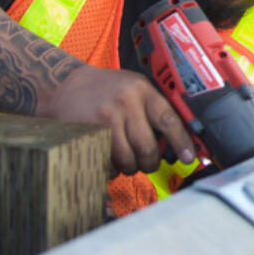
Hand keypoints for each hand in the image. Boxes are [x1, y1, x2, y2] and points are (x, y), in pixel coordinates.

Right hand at [43, 64, 195, 175]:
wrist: (64, 85)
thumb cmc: (106, 89)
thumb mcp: (135, 87)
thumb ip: (155, 108)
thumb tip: (176, 141)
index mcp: (142, 90)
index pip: (169, 120)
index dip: (181, 142)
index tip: (189, 157)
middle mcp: (125, 103)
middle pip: (147, 147)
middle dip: (151, 162)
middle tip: (149, 163)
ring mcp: (105, 120)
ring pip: (128, 159)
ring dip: (131, 167)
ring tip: (128, 160)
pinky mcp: (88, 134)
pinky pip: (107, 163)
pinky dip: (112, 169)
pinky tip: (110, 159)